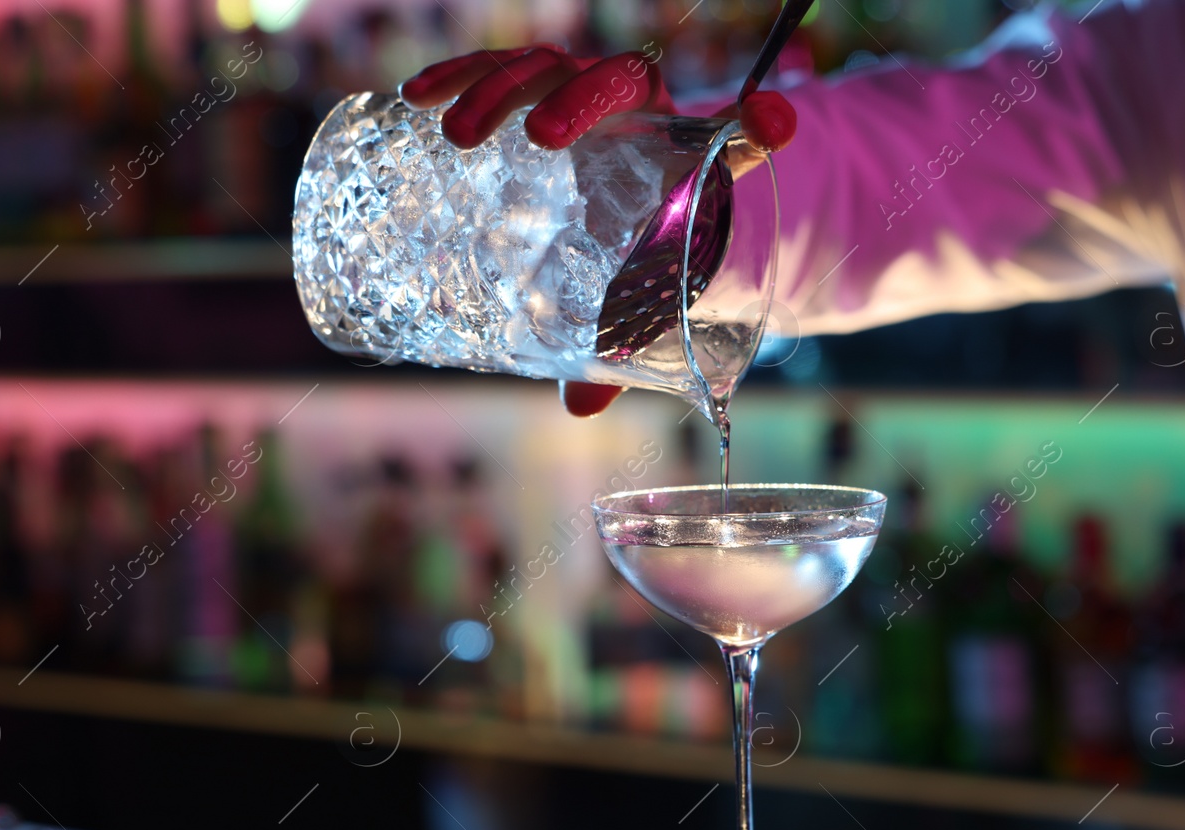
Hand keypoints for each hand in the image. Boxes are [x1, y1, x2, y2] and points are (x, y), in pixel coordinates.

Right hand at [402, 46, 796, 416]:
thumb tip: (580, 405)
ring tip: (455, 131)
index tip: (769, 123)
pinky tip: (415, 97)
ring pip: (542, 67)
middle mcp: (627, 109)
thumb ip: (618, 349)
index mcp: (675, 149)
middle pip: (609, 77)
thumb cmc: (628, 251)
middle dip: (573, 98)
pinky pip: (490, 70)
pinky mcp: (522, 96)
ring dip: (497, 87)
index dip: (754, 124)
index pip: (725, 131)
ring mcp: (570, 93)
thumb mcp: (633, 299)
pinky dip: (456, 73)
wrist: (608, 208)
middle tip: (537, 138)